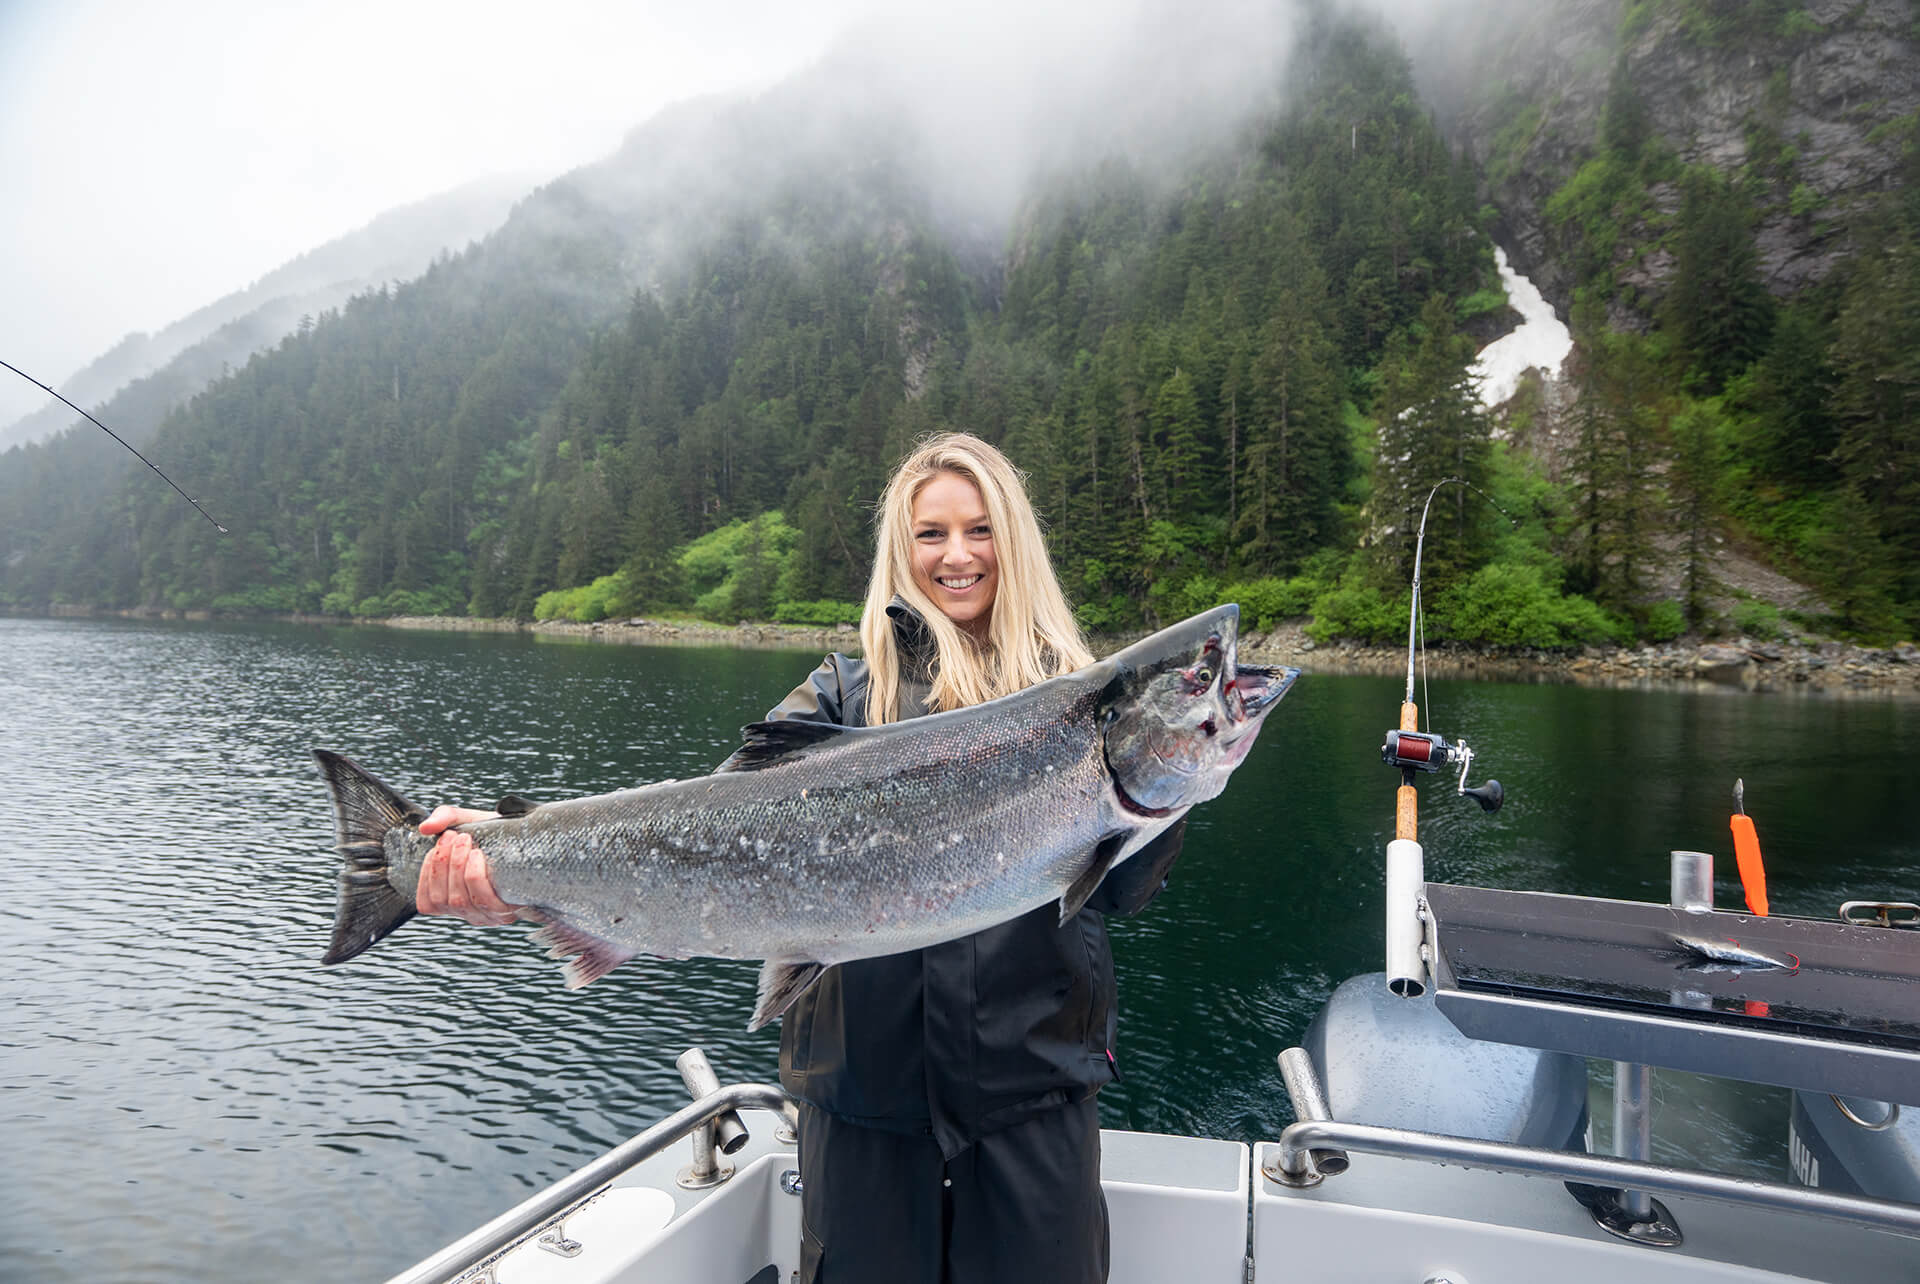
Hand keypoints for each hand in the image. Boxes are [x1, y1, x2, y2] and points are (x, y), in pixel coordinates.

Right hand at [417, 806, 522, 924]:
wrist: (530, 841)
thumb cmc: (495, 836)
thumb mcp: (467, 821)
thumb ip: (444, 818)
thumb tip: (425, 828)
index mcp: (452, 898)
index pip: (426, 901)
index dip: (428, 872)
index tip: (440, 842)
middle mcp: (467, 910)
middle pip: (442, 899)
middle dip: (443, 864)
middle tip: (455, 837)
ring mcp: (486, 914)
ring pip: (460, 900)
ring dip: (457, 867)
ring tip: (465, 841)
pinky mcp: (506, 911)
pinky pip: (484, 900)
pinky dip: (475, 876)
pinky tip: (478, 857)